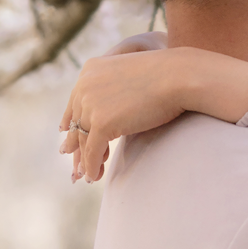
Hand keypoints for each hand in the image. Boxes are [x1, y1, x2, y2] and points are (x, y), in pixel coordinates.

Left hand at [59, 46, 247, 180]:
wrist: (179, 76)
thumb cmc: (167, 76)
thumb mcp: (132, 77)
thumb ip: (117, 88)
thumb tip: (114, 110)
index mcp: (90, 70)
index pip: (75, 102)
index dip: (71, 122)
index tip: (67, 135)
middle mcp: (84, 85)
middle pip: (76, 123)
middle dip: (76, 145)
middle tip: (76, 164)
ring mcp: (91, 104)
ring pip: (83, 139)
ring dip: (85, 160)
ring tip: (89, 176)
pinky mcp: (102, 123)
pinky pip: (92, 151)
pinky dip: (92, 166)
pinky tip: (95, 177)